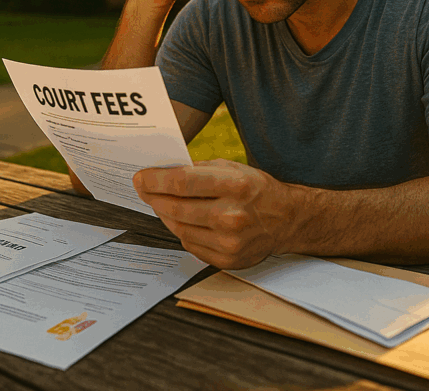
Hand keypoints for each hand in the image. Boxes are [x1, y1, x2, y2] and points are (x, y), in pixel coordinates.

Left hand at [132, 159, 301, 269]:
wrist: (287, 219)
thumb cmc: (257, 189)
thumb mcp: (234, 168)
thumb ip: (199, 170)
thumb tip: (163, 173)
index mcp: (236, 186)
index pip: (182, 182)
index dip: (155, 180)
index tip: (140, 178)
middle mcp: (233, 215)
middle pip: (176, 207)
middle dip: (153, 197)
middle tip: (143, 190)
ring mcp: (229, 242)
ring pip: (179, 228)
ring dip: (164, 214)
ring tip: (160, 203)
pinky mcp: (227, 260)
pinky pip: (190, 245)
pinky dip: (182, 231)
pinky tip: (182, 220)